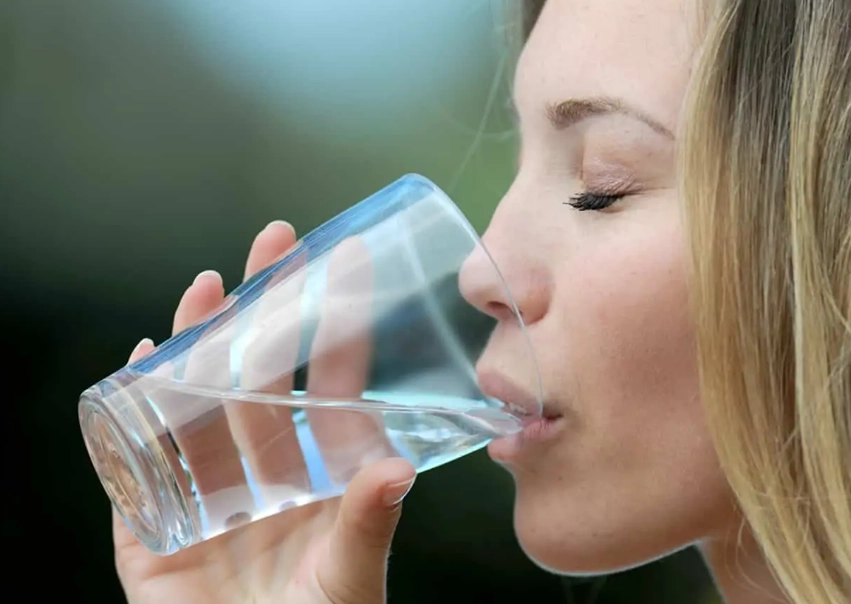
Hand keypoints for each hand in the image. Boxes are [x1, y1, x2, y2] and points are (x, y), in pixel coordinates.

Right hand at [113, 221, 414, 603]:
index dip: (337, 324)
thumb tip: (398, 469)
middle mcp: (265, 471)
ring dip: (200, 342)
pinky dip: (135, 410)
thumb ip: (369, 524)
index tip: (349, 262)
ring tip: (208, 287)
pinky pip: (141, 457)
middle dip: (266, 307)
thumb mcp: (348, 579)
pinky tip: (142, 364)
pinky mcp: (155, 522)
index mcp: (318, 476)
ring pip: (201, 399)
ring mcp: (208, 491)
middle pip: (260, 374)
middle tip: (278, 243)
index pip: (329, 384)